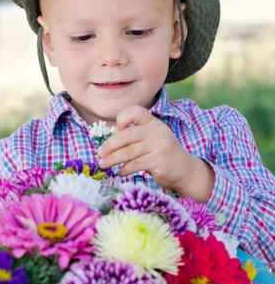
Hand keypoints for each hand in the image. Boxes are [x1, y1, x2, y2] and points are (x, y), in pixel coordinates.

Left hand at [98, 105, 213, 200]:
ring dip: (112, 160)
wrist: (183, 168)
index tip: (116, 130)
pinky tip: (119, 172)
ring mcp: (158, 146)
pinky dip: (124, 169)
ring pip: (128, 152)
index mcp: (152, 121)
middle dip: (109, 146)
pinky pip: (135, 165)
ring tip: (103, 164)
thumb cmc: (160, 152)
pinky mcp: (158, 161)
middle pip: (126, 136)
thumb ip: (133, 136)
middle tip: (99, 154)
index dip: (122, 118)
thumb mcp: (150, 137)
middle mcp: (156, 131)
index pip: (135, 111)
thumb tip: (107, 144)